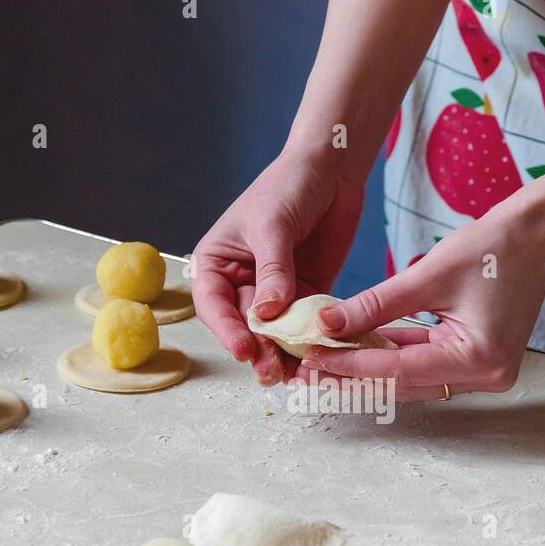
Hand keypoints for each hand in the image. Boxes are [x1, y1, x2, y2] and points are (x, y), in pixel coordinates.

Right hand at [190, 151, 363, 385]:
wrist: (330, 170)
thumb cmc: (288, 185)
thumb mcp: (272, 225)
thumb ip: (273, 271)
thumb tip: (267, 314)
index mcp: (217, 263)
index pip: (214, 304)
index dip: (227, 330)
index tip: (244, 349)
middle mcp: (241, 282)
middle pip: (244, 326)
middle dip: (257, 350)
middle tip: (271, 371)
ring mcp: (274, 292)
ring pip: (273, 333)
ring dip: (282, 355)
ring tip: (293, 375)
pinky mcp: (306, 295)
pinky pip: (304, 326)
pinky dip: (309, 343)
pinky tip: (316, 359)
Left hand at [296, 193, 544, 401]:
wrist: (537, 235)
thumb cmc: (493, 247)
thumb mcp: (427, 275)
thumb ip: (375, 306)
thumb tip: (327, 326)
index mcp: (479, 358)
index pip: (398, 369)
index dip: (350, 365)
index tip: (311, 357)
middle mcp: (486, 376)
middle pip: (403, 384)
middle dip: (353, 375)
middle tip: (307, 368)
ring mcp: (484, 373)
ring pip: (411, 379)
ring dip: (369, 370)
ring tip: (324, 360)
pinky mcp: (477, 362)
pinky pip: (425, 366)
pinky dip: (392, 358)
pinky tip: (356, 350)